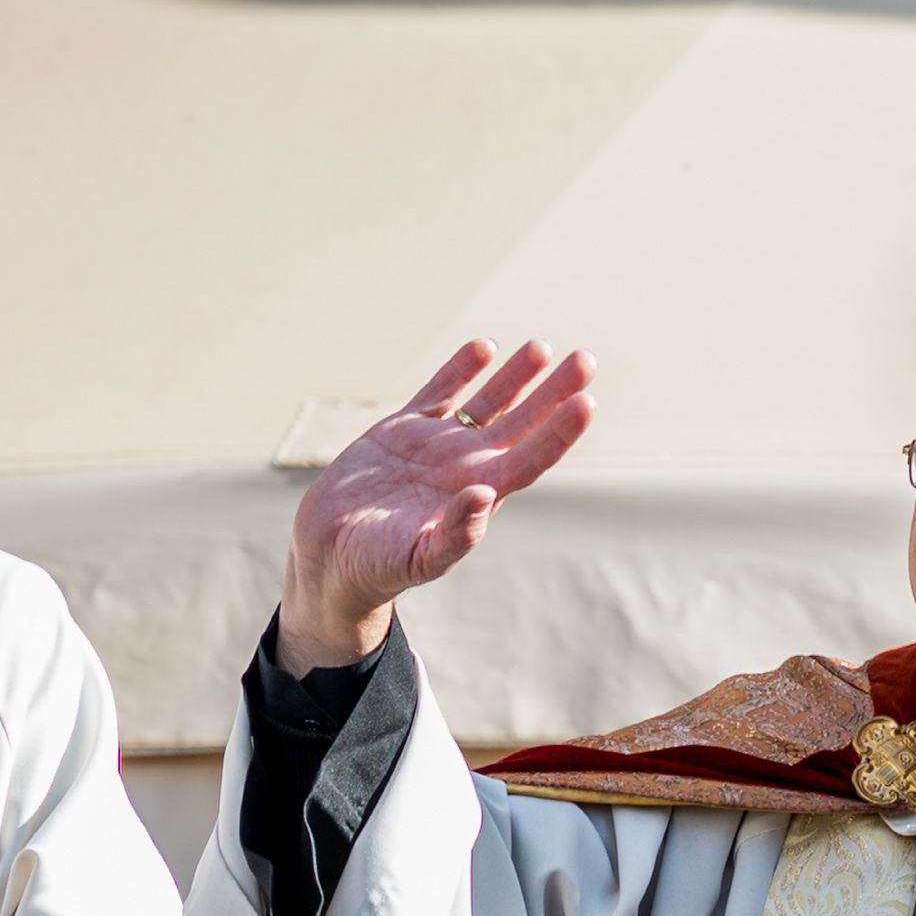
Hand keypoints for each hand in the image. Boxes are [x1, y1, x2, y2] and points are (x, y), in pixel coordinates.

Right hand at [275, 340, 597, 674]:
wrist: (329, 556)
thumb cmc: (377, 567)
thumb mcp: (418, 558)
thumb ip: (455, 533)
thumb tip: (484, 496)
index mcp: (479, 496)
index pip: (531, 458)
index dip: (559, 431)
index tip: (586, 402)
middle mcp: (466, 466)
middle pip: (521, 422)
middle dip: (553, 392)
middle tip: (586, 360)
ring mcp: (436, 445)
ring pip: (486, 401)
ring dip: (516, 375)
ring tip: (543, 347)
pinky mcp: (402, 431)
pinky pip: (439, 392)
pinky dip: (460, 369)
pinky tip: (484, 347)